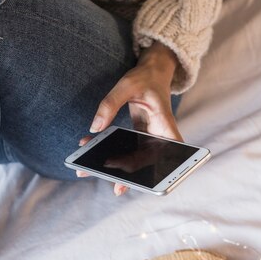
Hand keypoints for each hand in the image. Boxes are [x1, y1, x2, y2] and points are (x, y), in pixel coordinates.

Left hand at [78, 42, 182, 195]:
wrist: (152, 71)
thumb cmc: (145, 77)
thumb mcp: (126, 85)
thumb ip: (110, 104)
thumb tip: (95, 127)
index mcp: (165, 124)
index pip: (172, 150)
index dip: (167, 168)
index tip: (155, 182)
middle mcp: (160, 135)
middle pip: (150, 161)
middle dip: (132, 176)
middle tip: (116, 188)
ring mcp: (150, 137)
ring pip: (136, 159)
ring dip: (115, 167)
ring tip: (90, 170)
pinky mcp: (140, 136)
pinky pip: (125, 149)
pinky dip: (108, 150)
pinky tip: (88, 146)